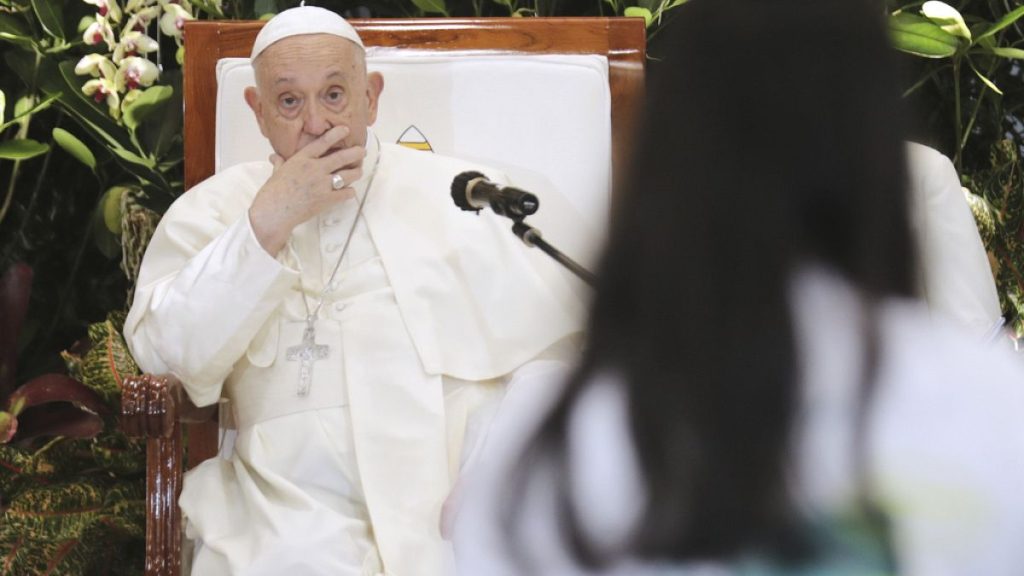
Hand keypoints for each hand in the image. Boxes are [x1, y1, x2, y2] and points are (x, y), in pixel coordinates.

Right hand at [248, 125, 365, 254]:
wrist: (274, 212)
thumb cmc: (273, 192)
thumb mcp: (276, 172)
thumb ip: (279, 163)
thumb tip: (275, 157)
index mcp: (302, 159)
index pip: (323, 142)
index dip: (336, 134)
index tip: (345, 130)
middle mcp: (315, 169)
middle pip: (342, 157)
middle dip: (355, 153)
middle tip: (362, 151)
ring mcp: (323, 184)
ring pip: (348, 175)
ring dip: (356, 172)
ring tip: (359, 171)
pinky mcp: (327, 199)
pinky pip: (346, 193)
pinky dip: (350, 192)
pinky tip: (349, 191)